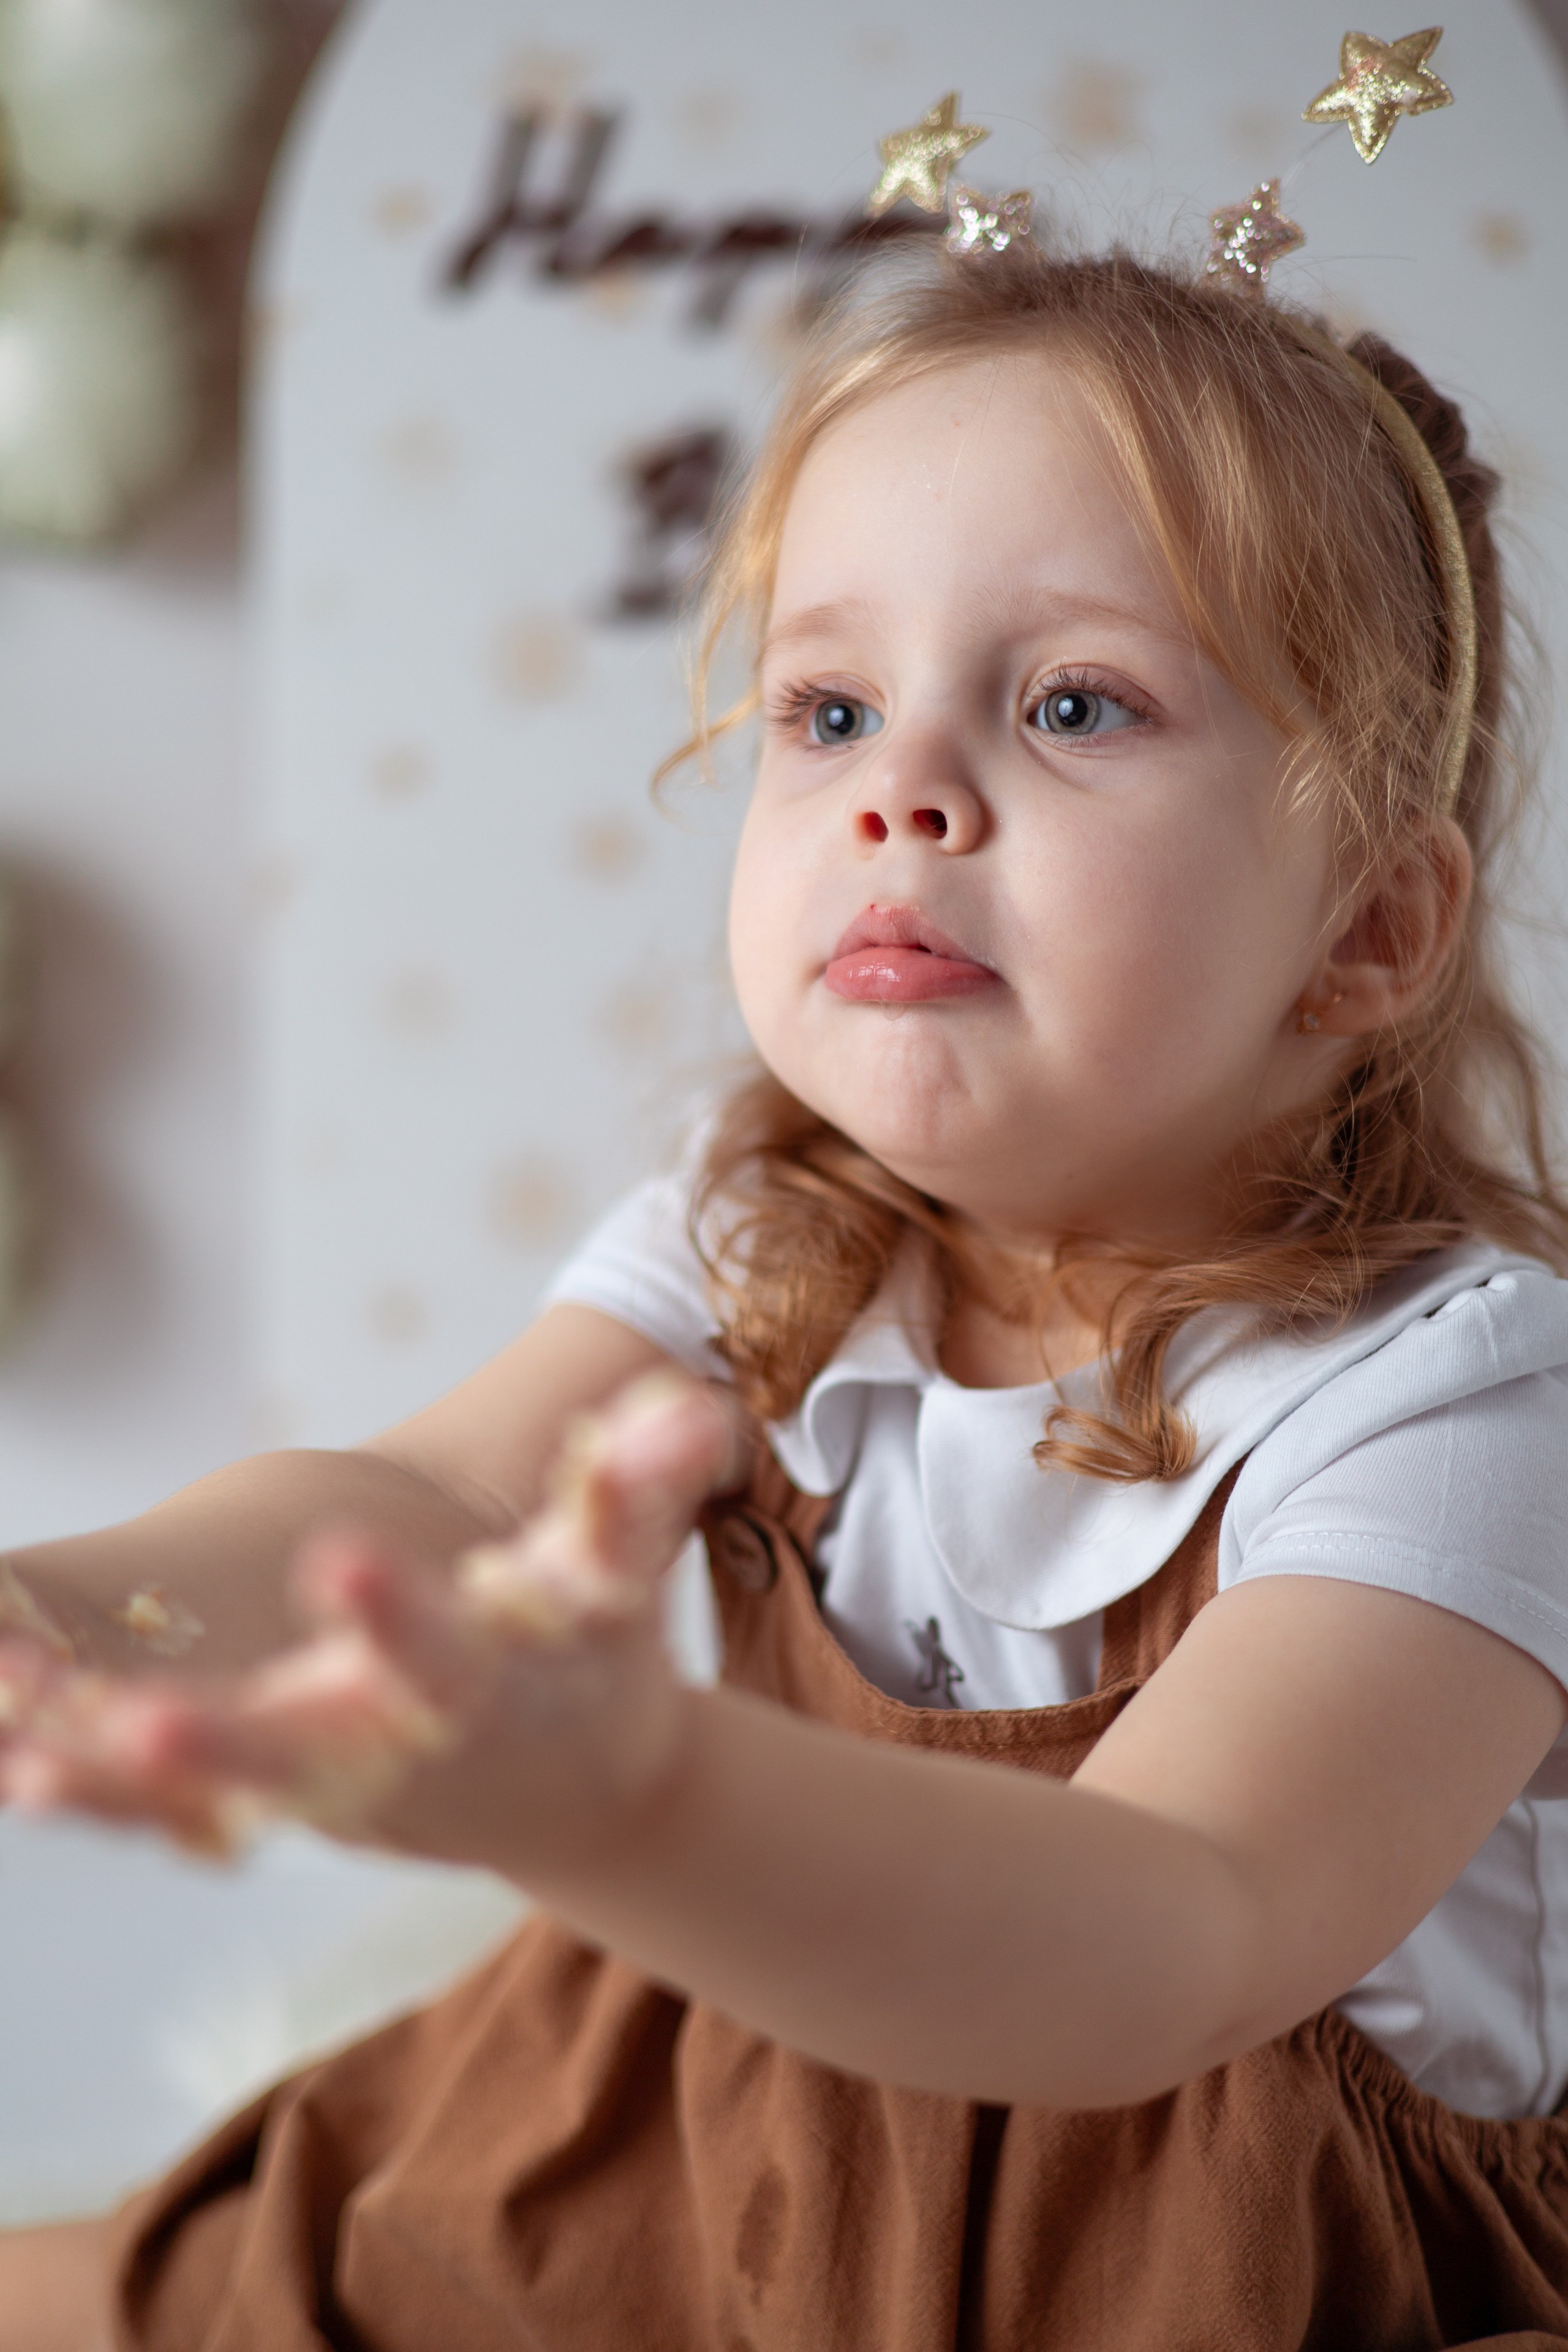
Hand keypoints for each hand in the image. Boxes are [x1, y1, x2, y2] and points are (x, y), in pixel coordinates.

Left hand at [0, 1374, 743, 1878]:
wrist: (578, 1784)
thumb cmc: (595, 1655)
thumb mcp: (624, 1571)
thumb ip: (644, 1487)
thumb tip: (696, 1403)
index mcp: (489, 1688)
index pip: (448, 1654)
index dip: (400, 1613)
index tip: (340, 1560)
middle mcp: (397, 1750)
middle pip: (310, 1751)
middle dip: (229, 1742)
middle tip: (143, 1719)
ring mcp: (328, 1784)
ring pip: (215, 1791)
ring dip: (122, 1782)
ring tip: (29, 1764)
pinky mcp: (276, 1796)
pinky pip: (174, 1804)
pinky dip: (102, 1790)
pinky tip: (21, 1770)